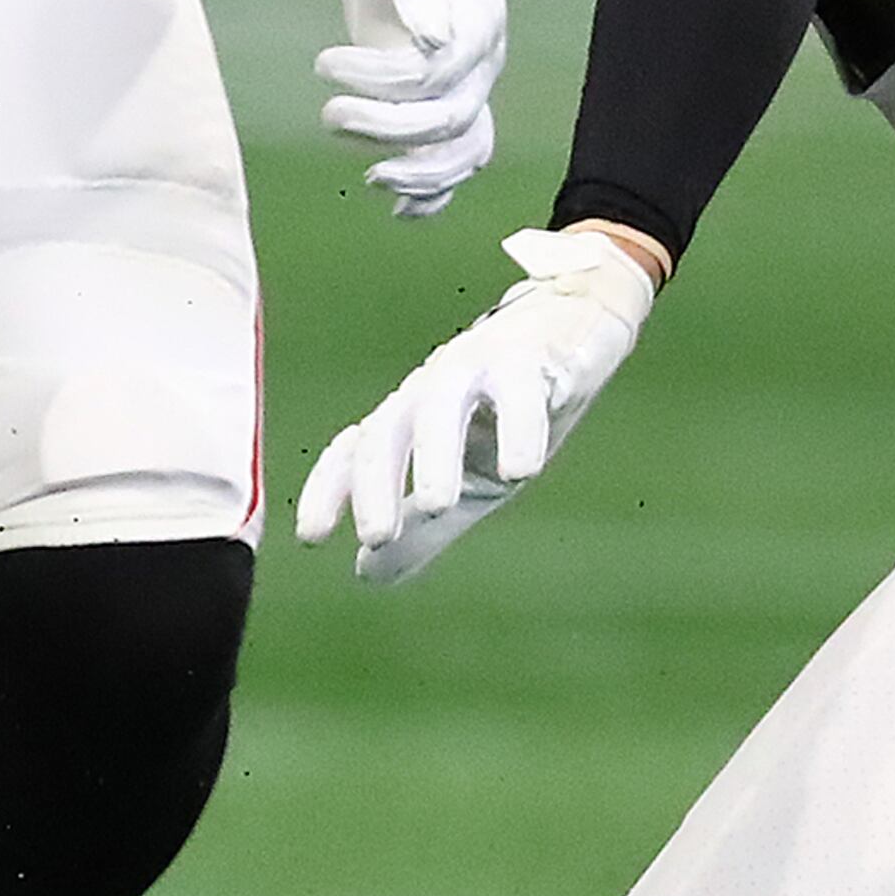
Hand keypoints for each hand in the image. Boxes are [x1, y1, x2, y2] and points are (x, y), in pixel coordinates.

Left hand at [295, 227, 657, 584]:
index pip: (359, 448)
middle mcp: (435, 387)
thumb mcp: (474, 480)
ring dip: (435, 453)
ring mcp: (483, 367)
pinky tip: (519, 467)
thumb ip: (424, 530)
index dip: (331, 487)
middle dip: (378, 481)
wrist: (582, 319)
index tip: (313, 536)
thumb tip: (365, 576)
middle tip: (375, 535)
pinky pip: (522, 389)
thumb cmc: (516, 406)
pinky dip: (519, 427)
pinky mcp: (536, 359)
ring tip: (436, 503)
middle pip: (391, 427)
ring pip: (443, 402)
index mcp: (414, 416)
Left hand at [317, 0, 510, 218]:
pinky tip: (399, 211)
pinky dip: (435, 193)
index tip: (325, 62)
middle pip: (451, 117)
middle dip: (388, 127)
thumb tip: (428, 39)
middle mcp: (482, 58)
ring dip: (419, 174)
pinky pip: (458, 161)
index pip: (440, 69)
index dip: (383, 79)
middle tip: (330, 114)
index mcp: (479, 15)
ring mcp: (468, 83)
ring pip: (464, 150)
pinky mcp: (443, 100)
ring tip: (369, 179)